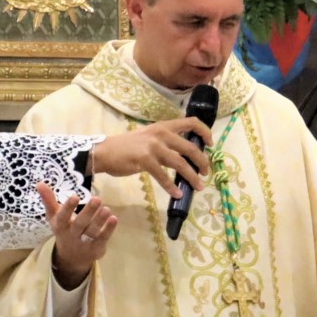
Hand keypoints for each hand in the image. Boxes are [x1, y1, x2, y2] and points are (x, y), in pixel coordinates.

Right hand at [46, 189, 116, 286]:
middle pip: (80, 224)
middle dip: (88, 212)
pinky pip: (102, 239)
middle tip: (97, 199)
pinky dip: (108, 229)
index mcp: (60, 226)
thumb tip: (39, 183)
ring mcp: (84, 243)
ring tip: (107, 208)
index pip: (62, 217)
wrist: (71, 258)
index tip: (74, 196)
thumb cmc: (64, 230)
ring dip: (99, 220)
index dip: (68, 208)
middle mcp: (71, 235)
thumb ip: (49, 200)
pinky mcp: (96, 248)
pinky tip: (114, 218)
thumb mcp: (54, 217)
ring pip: (92, 232)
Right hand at [90, 118, 211, 192]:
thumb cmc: (127, 147)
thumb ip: (166, 143)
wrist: (105, 152)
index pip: (191, 122)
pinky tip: (177, 194)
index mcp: (164, 126)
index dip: (205, 132)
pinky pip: (163, 176)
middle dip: (202, 162)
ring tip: (199, 186)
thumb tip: (185, 156)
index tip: (211, 144)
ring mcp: (153, 146)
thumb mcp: (149, 138)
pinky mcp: (145, 160)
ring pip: (180, 163)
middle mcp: (161, 134)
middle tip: (206, 172)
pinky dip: (172, 187)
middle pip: (190, 147)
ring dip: (192, 177)